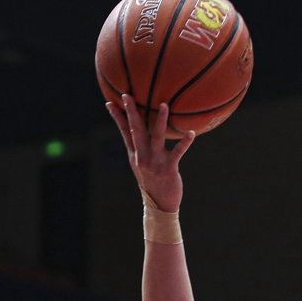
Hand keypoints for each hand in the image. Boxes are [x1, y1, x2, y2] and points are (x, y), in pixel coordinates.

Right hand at [106, 95, 194, 211]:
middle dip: (131, 112)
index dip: (117, 117)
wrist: (159, 206)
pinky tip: (191, 133)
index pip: (124, 132)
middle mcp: (142, 156)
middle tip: (127, 95)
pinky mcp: (168, 169)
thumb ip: (140, 148)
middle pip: (135, 130)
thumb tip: (138, 137)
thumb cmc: (153, 182)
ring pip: (156, 137)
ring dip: (160, 120)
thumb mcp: (141, 165)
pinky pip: (177, 152)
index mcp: (135, 154)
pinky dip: (184, 142)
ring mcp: (154, 162)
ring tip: (164, 105)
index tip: (110, 101)